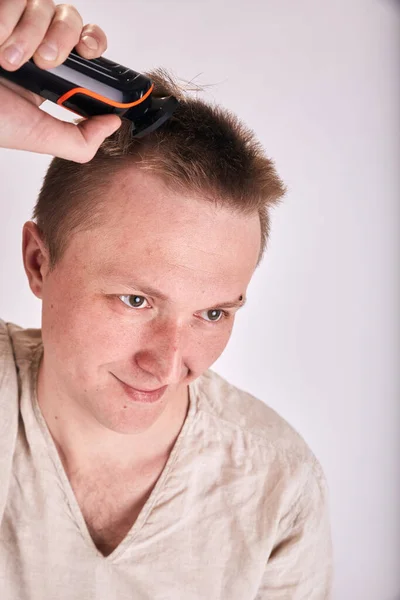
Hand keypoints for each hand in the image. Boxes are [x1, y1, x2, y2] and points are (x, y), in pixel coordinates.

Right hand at [0, 1, 120, 162]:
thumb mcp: (38, 135)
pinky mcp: (1, 8)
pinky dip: (7, 18)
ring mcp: (13, 20)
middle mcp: (34, 43)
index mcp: (50, 74)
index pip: (86, 44)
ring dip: (29, 33)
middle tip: (44, 61)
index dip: (93, 43)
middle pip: (71, 19)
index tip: (90, 54)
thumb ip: (80, 139)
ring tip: (7, 59)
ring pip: (45, 4)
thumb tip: (113, 123)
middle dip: (62, 39)